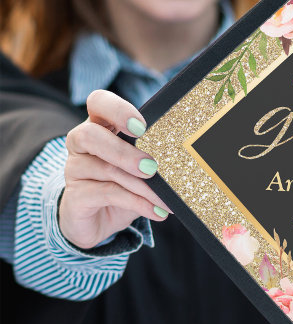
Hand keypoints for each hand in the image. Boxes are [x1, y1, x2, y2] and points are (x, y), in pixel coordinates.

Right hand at [59, 90, 171, 248]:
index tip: (141, 126)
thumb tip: (186, 156)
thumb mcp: (140, 167)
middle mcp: (81, 143)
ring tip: (164, 198)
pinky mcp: (74, 197)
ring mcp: (74, 170)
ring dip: (141, 185)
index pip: (98, 102)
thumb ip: (153, 155)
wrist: (99, 221)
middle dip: (123, 151)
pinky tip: (156, 211)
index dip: (117, 110)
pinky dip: (136, 203)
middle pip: (89, 134)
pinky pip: (106, 195)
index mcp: (100, 126)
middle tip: (151, 166)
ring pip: (105, 169)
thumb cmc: (123, 186)